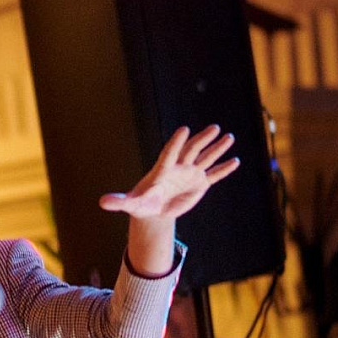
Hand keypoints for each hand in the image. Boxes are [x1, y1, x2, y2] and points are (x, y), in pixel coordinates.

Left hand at [99, 125, 238, 222]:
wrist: (154, 209)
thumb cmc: (141, 203)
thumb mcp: (130, 204)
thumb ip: (119, 201)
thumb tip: (102, 202)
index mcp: (162, 169)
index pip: (170, 153)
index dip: (176, 143)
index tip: (184, 129)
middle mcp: (178, 167)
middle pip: (191, 150)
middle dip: (202, 140)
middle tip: (214, 128)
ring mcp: (190, 174)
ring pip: (205, 159)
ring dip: (217, 149)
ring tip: (229, 137)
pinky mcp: (198, 184)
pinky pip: (213, 175)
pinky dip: (223, 170)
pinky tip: (235, 161)